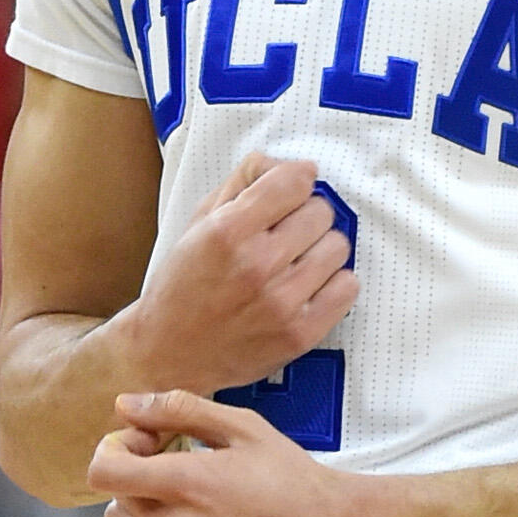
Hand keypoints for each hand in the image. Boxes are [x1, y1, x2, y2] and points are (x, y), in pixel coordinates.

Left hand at [89, 391, 371, 516]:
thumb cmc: (291, 477)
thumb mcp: (241, 426)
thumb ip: (177, 409)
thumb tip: (124, 405)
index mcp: (185, 484)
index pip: (103, 470)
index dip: (115, 449)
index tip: (145, 443)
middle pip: (115, 497)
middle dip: (134, 474)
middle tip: (174, 464)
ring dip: (140, 509)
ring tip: (182, 498)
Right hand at [113, 155, 354, 394]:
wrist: (169, 353)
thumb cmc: (182, 287)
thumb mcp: (197, 224)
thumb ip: (240, 184)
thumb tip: (282, 163)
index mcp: (228, 231)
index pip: (295, 180)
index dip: (295, 179)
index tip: (291, 189)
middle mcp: (257, 264)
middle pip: (321, 211)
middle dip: (305, 215)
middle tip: (285, 232)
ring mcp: (282, 302)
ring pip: (339, 247)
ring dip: (320, 248)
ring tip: (295, 261)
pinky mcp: (301, 334)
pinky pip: (348, 287)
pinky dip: (334, 282)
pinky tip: (309, 285)